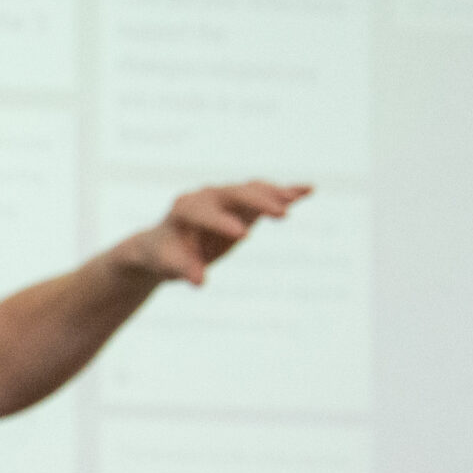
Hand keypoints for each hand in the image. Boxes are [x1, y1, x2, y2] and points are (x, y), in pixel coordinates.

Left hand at [114, 181, 311, 287]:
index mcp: (184, 209)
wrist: (164, 244)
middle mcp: (205, 197)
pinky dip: (285, 192)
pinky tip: (308, 190)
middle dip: (257, 202)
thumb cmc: (165, 256)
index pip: (204, 212)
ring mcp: (225, 197)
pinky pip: (265, 194)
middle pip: (234, 194)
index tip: (242, 235)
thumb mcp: (169, 265)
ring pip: (252, 190)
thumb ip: (183, 270)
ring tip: (295, 200)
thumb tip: (199, 282)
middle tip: (281, 214)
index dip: (221, 223)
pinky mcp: (241, 203)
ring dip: (274, 194)